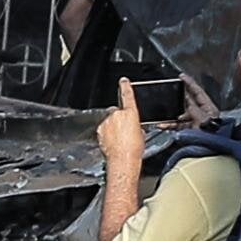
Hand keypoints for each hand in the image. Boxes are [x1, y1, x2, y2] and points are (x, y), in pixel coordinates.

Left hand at [99, 76, 145, 193]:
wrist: (123, 159)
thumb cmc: (134, 148)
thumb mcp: (141, 133)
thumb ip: (135, 124)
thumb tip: (132, 126)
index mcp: (130, 113)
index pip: (128, 96)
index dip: (126, 87)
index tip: (123, 80)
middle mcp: (116, 115)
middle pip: (117, 113)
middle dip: (119, 119)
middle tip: (124, 132)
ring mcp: (106, 122)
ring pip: (109, 122)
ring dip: (113, 128)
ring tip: (119, 140)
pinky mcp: (100, 130)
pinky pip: (104, 129)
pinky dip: (107, 134)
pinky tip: (113, 142)